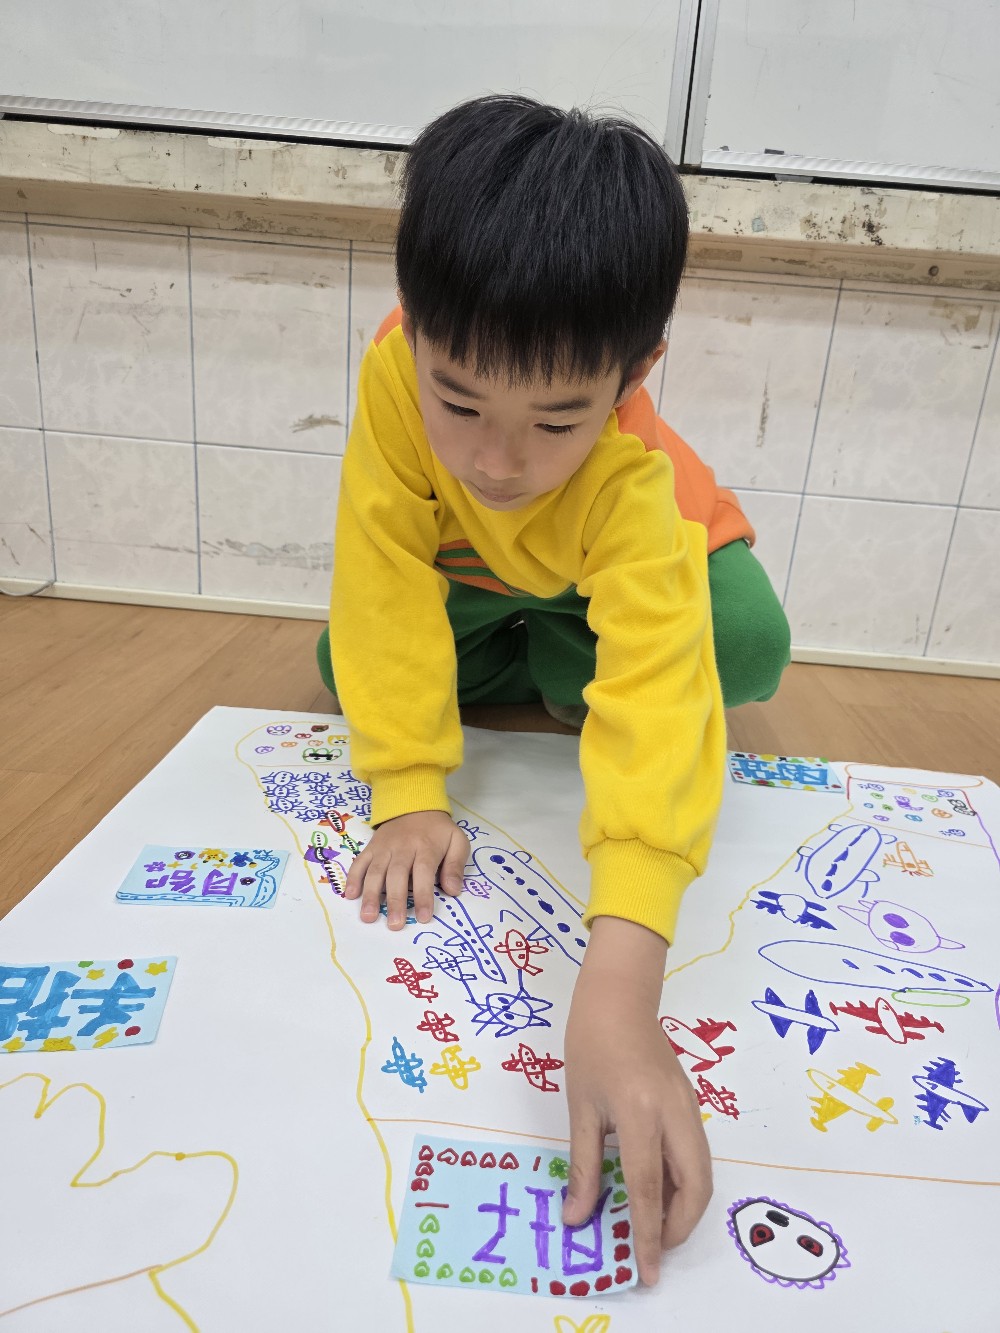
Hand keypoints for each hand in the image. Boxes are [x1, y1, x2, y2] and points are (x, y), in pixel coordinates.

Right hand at [343, 810, 469, 928]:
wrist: (414, 804)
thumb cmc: (437, 830)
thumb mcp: (457, 841)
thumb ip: (456, 865)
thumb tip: (453, 890)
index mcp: (426, 847)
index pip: (424, 873)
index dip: (423, 895)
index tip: (422, 917)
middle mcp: (403, 848)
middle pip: (397, 874)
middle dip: (395, 900)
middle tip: (394, 924)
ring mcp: (384, 848)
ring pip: (376, 871)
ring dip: (371, 894)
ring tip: (368, 916)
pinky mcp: (371, 847)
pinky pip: (360, 862)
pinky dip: (353, 878)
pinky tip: (351, 895)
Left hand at [561, 917, 711, 1285]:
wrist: (619, 997)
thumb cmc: (591, 1046)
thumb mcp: (581, 1107)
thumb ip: (584, 1165)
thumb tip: (576, 1217)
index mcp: (641, 1113)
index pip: (649, 1189)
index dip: (648, 1236)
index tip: (647, 1272)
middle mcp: (675, 1114)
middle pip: (694, 1187)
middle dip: (678, 1227)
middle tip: (652, 1248)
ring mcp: (689, 1107)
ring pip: (702, 1173)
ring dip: (685, 1206)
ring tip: (655, 1225)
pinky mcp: (692, 1103)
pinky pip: (697, 1153)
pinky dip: (686, 1182)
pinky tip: (661, 1190)